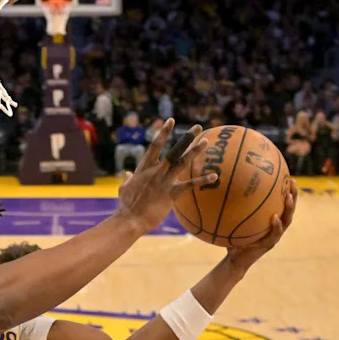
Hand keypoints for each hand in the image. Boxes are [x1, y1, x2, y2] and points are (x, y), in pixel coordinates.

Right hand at [116, 119, 214, 233]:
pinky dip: (203, 180)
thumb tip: (126, 174)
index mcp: (144, 168)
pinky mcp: (171, 194)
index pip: (155, 146)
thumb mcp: (124, 189)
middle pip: (174, 151)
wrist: (131, 219)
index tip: (171, 120)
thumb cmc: (126, 206)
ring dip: (195, 151)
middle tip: (198, 127)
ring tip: (206, 141)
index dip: (164, 132)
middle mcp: (156, 171)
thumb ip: (127, 179)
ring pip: (182, 163)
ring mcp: (164, 182)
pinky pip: (190, 185)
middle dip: (187, 138)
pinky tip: (215, 176)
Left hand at [225, 178, 296, 271]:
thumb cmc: (233, 238)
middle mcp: (275, 226)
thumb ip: (231, 208)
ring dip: (289, 208)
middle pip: (288, 208)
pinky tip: (275, 217)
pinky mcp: (269, 244)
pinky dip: (276, 226)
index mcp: (269, 219)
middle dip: (292, 194)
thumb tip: (221, 188)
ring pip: (287, 220)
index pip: (280, 202)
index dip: (285, 189)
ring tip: (289, 196)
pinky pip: (275, 234)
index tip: (286, 175)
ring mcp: (274, 236)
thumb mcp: (232, 221)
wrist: (234, 259)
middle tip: (292, 181)